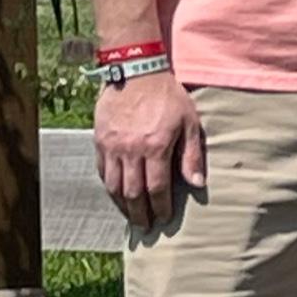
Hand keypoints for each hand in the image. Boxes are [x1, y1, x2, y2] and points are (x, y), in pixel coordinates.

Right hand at [93, 73, 204, 227]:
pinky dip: (109, 185)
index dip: (160, 207)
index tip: (164, 218)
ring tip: (131, 215)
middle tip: (145, 226)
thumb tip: (197, 184)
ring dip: (122, 205)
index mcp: (155, 147)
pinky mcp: (100, 139)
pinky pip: (102, 170)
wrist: (136, 70)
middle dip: (140, 214)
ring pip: (114, 186)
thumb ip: (191, 155)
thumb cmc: (167, 95)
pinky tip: (116, 193)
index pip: (156, 189)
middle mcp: (131, 150)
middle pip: (133, 193)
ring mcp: (112, 146)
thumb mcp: (189, 121)